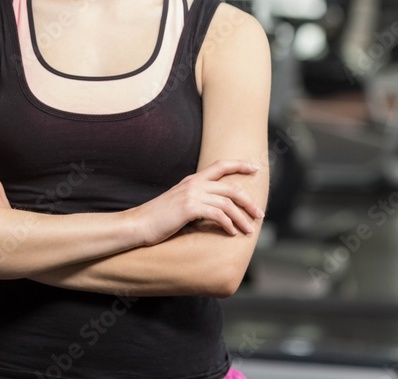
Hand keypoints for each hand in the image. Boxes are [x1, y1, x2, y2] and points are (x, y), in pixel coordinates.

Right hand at [134, 161, 264, 246]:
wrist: (138, 224)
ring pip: (227, 203)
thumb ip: (195, 202)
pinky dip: (228, 224)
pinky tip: (231, 233)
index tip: (255, 167)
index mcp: (191, 181)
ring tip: (249, 230)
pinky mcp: (189, 208)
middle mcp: (193, 184)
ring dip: (242, 218)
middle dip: (248, 201)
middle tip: (259, 214)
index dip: (239, 164)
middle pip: (230, 188)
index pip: (220, 165)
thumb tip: (213, 211)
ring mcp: (191, 195)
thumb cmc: (158, 219)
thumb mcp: (178, 204)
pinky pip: (218, 214)